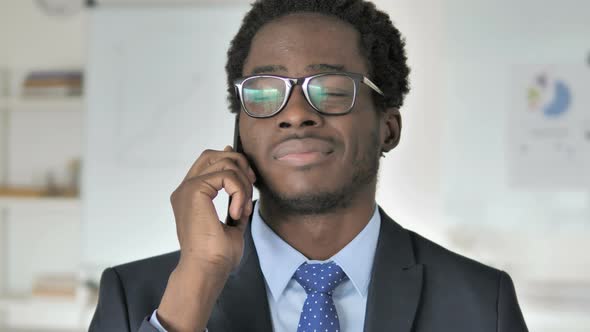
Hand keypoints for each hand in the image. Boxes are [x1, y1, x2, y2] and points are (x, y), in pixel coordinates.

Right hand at [172, 145, 254, 272]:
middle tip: (251, 185)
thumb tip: (244, 178)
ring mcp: (187, 188)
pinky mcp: (195, 191)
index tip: (249, 177)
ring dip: (243, 184)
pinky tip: (237, 212)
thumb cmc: (217, 254)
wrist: (207, 269)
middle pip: (213, 154)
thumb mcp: (233, 221)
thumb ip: (236, 199)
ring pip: (225, 163)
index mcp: (190, 195)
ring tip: (242, 208)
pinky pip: (227, 176)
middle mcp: (185, 189)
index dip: (230, 159)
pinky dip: (239, 192)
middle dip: (239, 164)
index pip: (208, 162)